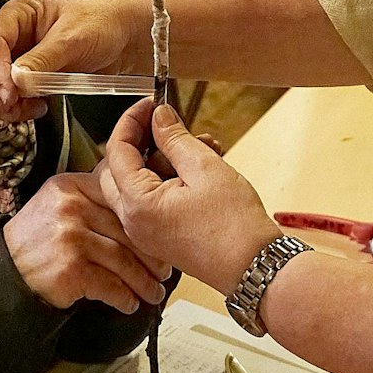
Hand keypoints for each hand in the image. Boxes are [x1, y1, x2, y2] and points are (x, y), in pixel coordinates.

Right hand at [0, 0, 149, 120]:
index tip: (10, 94)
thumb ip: (43, 60)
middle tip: (9, 106)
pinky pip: (2, 98)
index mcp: (16, 15)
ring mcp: (13, 59)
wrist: (128, 36)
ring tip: (28, 109)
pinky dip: (12, 110)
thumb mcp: (75, 39)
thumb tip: (13, 81)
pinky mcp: (23, 80)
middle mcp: (8, 36)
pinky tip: (38, 109)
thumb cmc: (104, 23)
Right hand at [3, 172, 170, 314]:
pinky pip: (110, 285)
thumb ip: (91, 199)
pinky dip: (124, 297)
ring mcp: (71, 238)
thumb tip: (139, 207)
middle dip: (151, 256)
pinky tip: (129, 303)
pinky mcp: (70, 269)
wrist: (5, 273)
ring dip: (143, 281)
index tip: (161, 236)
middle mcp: (72, 208)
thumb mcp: (58, 204)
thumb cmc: (37, 241)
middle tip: (164, 271)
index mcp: (72, 186)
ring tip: (153, 292)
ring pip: (124, 260)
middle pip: (127, 231)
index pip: (121, 198)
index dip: (146, 221)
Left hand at [99, 99, 280, 296]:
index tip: (149, 105)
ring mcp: (146, 232)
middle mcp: (134, 222)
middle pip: (119, 168)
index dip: (132, 121)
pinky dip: (171, 178)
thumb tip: (159, 117)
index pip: (117, 150)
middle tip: (165, 123)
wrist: (254, 267)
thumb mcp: (204, 167)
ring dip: (163, 159)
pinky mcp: (161, 236)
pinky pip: (154, 198)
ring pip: (139, 182)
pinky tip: (200, 166)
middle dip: (143, 140)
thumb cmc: (234, 227)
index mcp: (138, 205)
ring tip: (200, 145)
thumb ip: (174, 138)